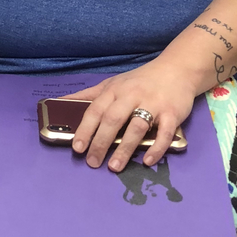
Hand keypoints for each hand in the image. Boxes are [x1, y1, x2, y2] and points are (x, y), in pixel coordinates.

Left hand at [64, 62, 195, 171]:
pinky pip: (164, 132)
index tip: (77, 148)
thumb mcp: (112, 83)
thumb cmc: (139, 80)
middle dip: (101, 142)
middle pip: (113, 119)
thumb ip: (88, 94)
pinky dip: (156, 147)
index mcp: (114, 90)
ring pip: (137, 127)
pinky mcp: (172, 113)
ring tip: (114, 167)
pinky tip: (146, 160)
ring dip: (125, 148)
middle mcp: (132, 96)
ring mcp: (153, 104)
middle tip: (92, 162)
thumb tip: (60, 102)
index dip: (85, 129)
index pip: (95, 110)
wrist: (176, 69)